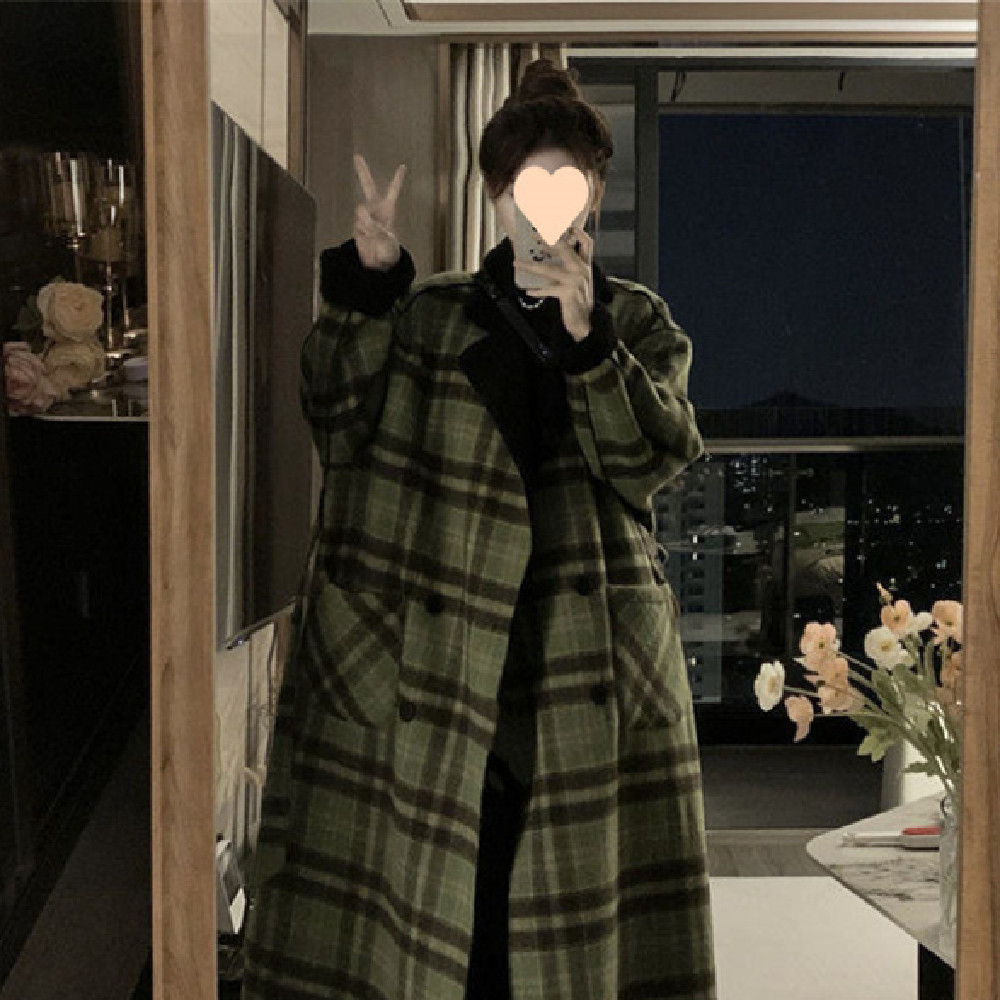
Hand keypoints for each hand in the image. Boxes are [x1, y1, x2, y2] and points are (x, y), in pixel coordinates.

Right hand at [352, 154, 405, 270]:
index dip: (397, 180)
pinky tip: (367, 238)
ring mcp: (365, 217)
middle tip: (357, 156)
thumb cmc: (389, 252)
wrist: (378, 266)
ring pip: (362, 213)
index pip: (393, 192)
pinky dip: (363, 231)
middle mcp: (375, 210)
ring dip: (367, 223)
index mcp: (388, 211)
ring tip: (373, 235)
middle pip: (368, 187)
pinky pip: (358, 224)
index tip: (403, 166)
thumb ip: (376, 226)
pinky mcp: (356, 227)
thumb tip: (361, 213)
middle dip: (363, 172)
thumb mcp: (388, 241)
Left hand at [516, 224, 594, 340]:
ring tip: (517, 263)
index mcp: (586, 266)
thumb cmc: (580, 303)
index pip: (586, 243)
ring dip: (530, 266)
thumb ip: (570, 270)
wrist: (586, 323)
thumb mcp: (579, 283)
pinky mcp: (567, 293)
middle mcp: (582, 270)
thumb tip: (550, 260)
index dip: (578, 232)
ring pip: (548, 269)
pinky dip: (537, 290)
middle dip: (547, 240)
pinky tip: (529, 291)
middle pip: (564, 248)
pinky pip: (547, 289)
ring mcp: (575, 281)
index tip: (566, 225)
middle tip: (532, 235)